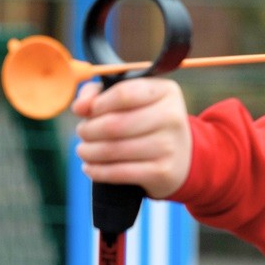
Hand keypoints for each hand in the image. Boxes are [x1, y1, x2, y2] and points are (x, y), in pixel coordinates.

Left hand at [72, 78, 191, 199]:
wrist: (184, 159)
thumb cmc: (148, 123)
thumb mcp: (132, 100)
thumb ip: (99, 94)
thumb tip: (80, 107)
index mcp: (165, 92)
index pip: (123, 94)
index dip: (97, 104)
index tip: (87, 111)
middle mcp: (172, 116)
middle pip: (115, 124)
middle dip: (88, 130)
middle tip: (83, 133)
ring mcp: (169, 146)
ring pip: (113, 150)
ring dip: (89, 152)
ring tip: (84, 150)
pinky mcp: (163, 172)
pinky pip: (119, 172)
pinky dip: (97, 171)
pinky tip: (90, 167)